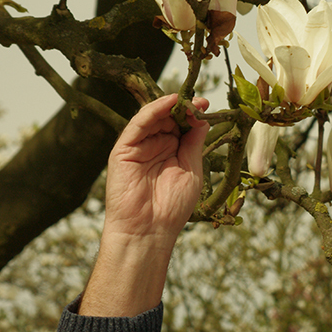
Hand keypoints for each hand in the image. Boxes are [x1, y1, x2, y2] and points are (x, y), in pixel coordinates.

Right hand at [79, 94, 208, 316]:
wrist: (149, 230)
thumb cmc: (172, 207)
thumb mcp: (191, 170)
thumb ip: (194, 144)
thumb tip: (202, 118)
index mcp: (172, 152)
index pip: (182, 125)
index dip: (194, 115)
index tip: (207, 106)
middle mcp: (155, 146)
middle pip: (168, 118)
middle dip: (184, 108)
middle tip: (200, 102)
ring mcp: (139, 147)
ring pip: (153, 118)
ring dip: (170, 106)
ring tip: (186, 100)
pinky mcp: (124, 149)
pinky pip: (138, 125)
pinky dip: (153, 111)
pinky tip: (168, 103)